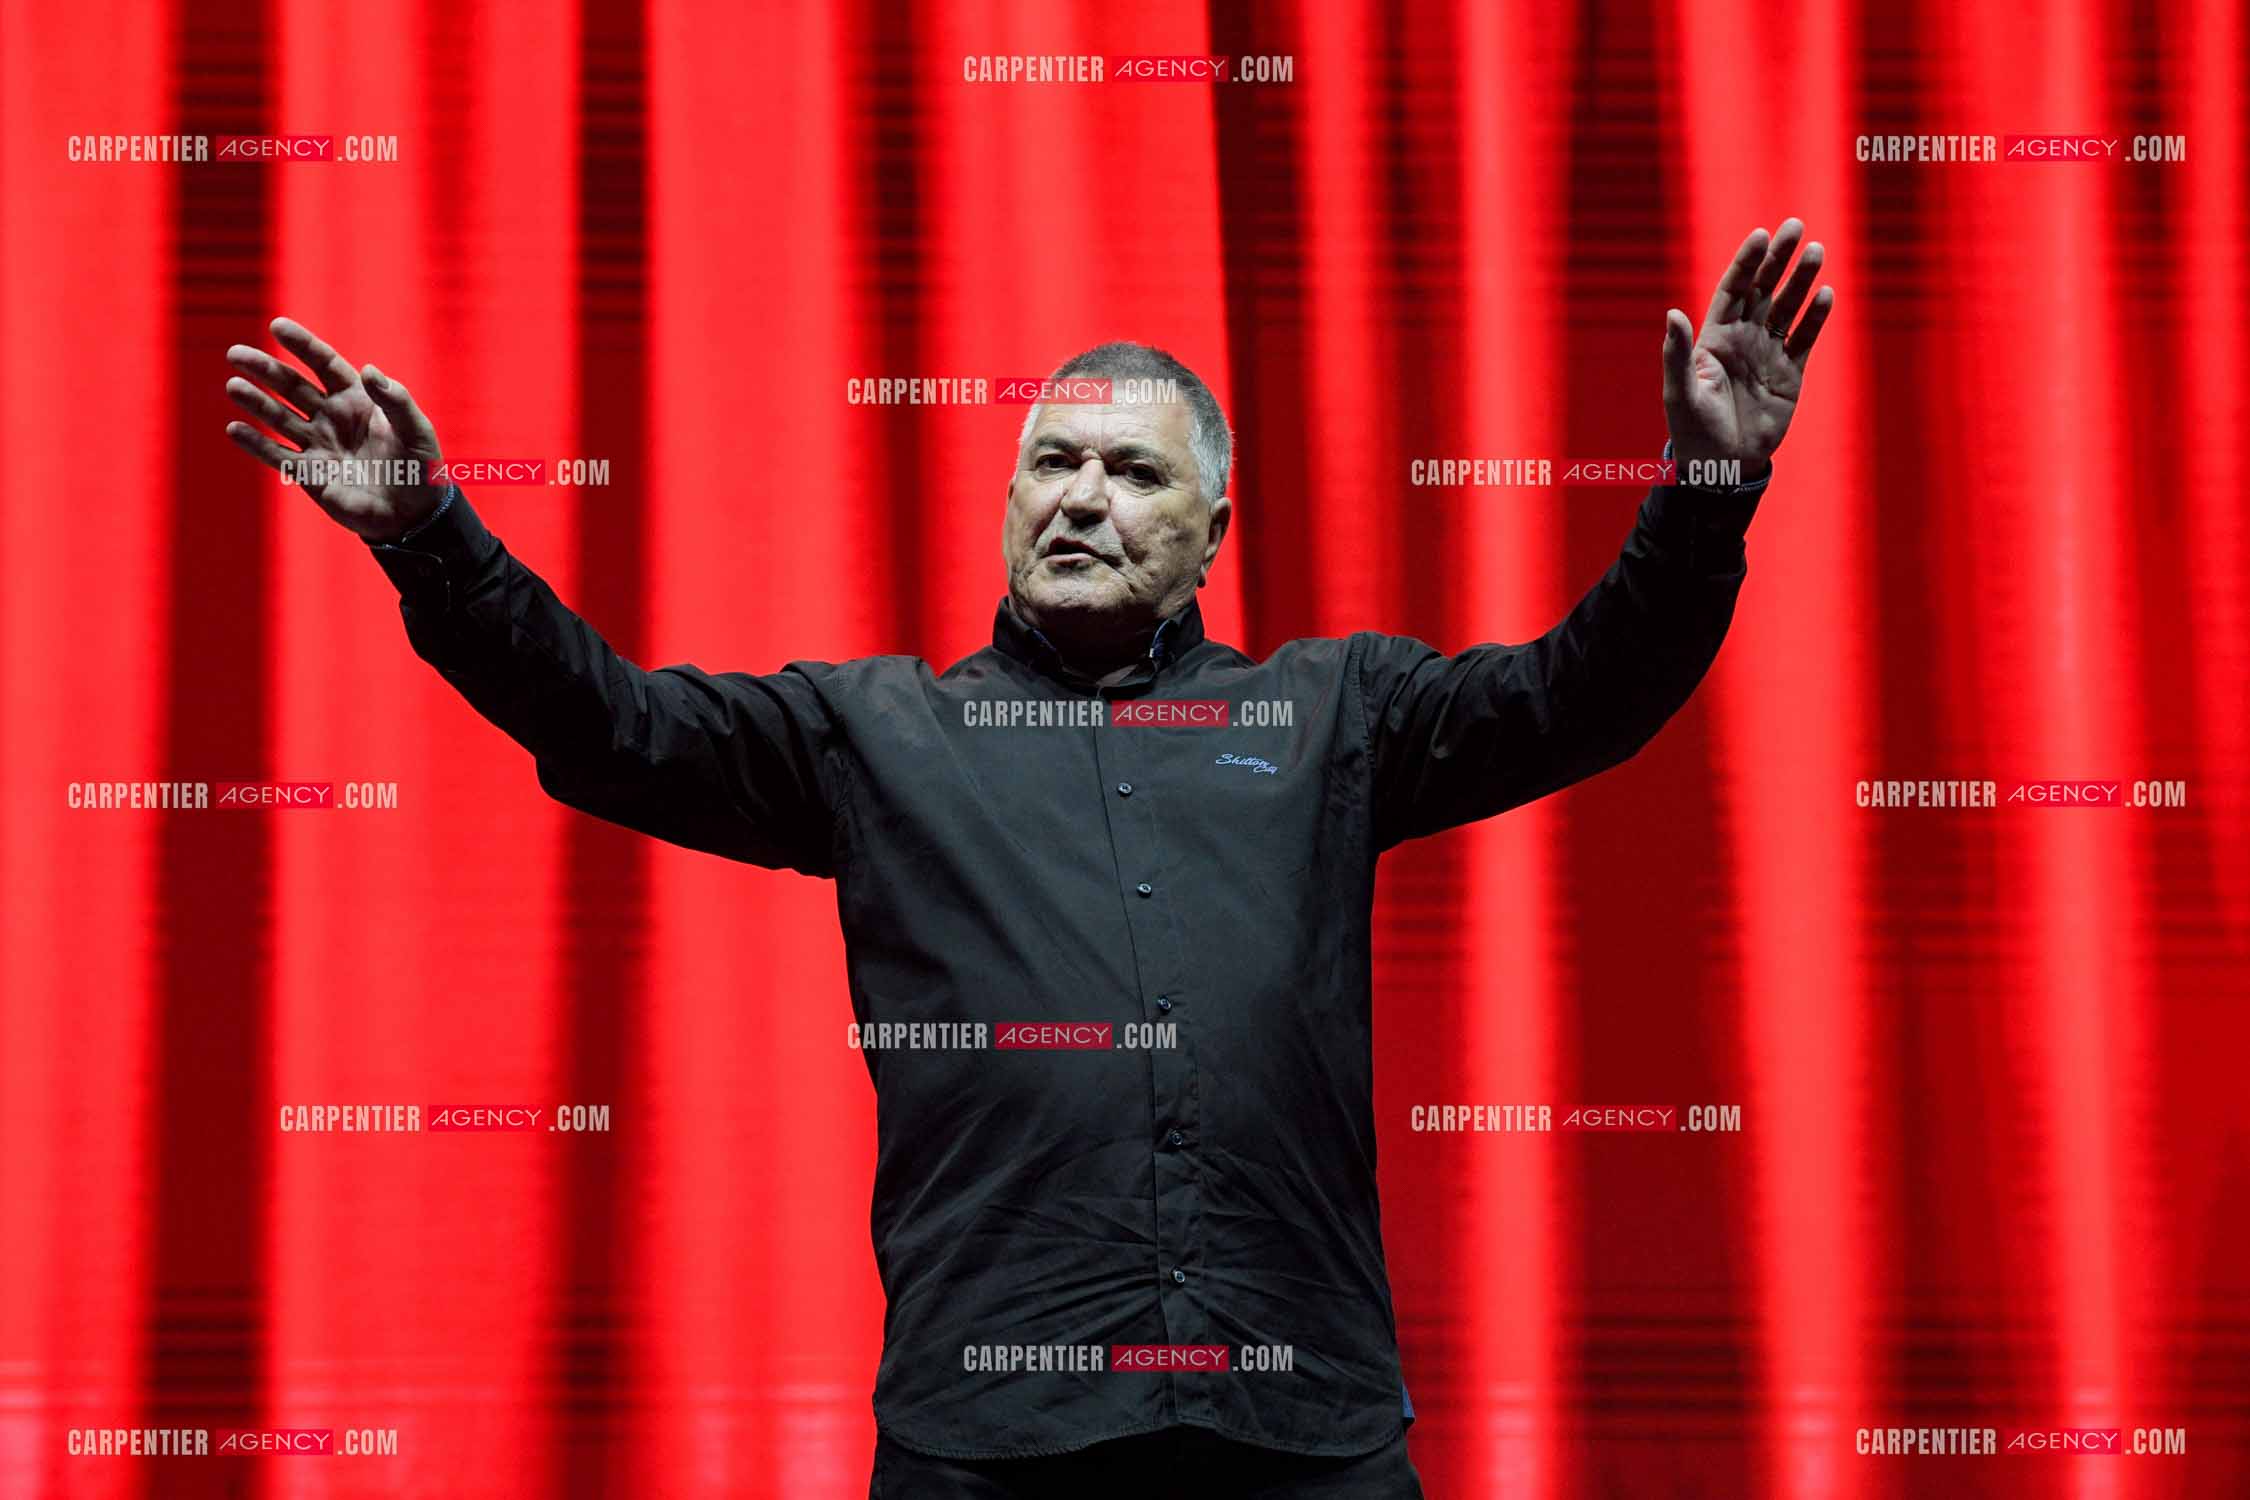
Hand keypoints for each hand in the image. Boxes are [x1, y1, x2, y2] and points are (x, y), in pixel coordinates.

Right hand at [224, 317, 448, 542]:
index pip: (324, 364)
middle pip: (292, 386)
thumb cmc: (420, 467)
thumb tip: (369, 369)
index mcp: (357, 398)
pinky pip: (277, 455)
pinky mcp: (310, 474)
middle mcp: (332, 417)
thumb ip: (395, 399)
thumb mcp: (416, 429)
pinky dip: (256, 444)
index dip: (302, 345)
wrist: (414, 515)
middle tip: (236, 353)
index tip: (277, 326)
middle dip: (265, 369)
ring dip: (256, 402)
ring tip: (234, 386)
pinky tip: (234, 429)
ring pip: (279, 417)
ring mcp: (318, 444)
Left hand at [1663, 218, 1833, 481]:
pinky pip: (1805, 338)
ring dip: (1802, 280)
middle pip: (1764, 289)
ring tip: (1816, 251)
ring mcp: (1768, 353)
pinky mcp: (1791, 372)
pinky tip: (1826, 294)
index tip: (1760, 235)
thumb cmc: (1693, 430)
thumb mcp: (1681, 392)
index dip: (1746, 263)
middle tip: (1796, 226)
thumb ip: (1676, 353)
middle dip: (1778, 258)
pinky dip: (1816, 317)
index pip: (1733, 290)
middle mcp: (1743, 338)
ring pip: (1788, 307)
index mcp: (1714, 337)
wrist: (1723, 467)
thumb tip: (1672, 313)